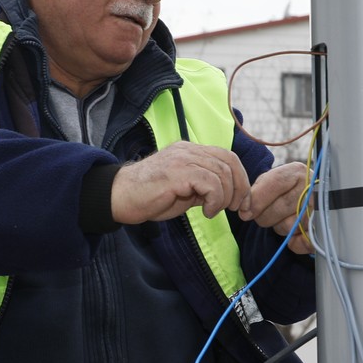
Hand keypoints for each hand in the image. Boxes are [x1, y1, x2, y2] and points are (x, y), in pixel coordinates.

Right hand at [110, 143, 250, 223]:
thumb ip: (203, 188)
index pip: (227, 157)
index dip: (241, 179)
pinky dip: (215, 200)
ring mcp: (183, 158)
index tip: (242, 202)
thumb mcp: (184, 192)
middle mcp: (189, 150)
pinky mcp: (178, 171)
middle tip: (237, 209)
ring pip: (222, 172)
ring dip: (226, 197)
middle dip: (240, 189)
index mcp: (191, 151)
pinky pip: (210, 183)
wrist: (120, 197)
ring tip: (214, 211)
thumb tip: (226, 196)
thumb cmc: (149, 197)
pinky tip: (206, 212)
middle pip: (230, 162)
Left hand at [240, 162, 314, 254]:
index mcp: (297, 172)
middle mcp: (311, 188)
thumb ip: (255, 193)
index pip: (275, 183)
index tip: (244, 212)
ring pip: (289, 226)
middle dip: (264, 216)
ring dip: (279, 227)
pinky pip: (304, 242)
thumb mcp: (267, 182)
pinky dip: (294, 243)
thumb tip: (245, 212)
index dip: (257, 200)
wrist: (307, 196)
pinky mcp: (322, 229)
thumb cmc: (282, 189)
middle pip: (280, 208)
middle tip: (264, 215)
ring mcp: (320, 209)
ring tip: (281, 219)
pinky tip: (292, 235)